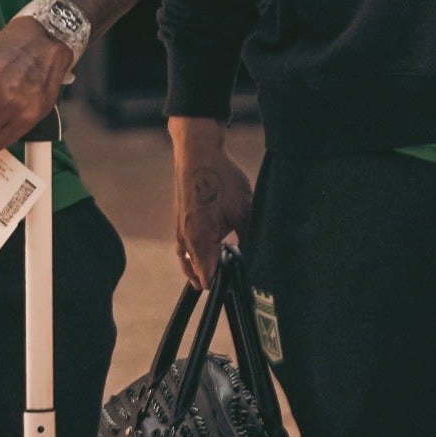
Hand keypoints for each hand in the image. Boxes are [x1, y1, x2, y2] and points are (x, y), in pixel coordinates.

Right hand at [174, 147, 254, 290]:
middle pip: (198, 273)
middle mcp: (185, 240)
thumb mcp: (244, 210)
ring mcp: (180, 230)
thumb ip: (249, 239)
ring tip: (223, 262)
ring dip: (204, 266)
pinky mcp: (179, 220)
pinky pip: (184, 247)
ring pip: (189, 261)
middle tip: (236, 268)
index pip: (208, 279)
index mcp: (200, 242)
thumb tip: (256, 260)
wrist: (198, 153)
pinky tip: (211, 244)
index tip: (239, 279)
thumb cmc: (220, 179)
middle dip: (216, 276)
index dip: (224, 283)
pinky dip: (196, 253)